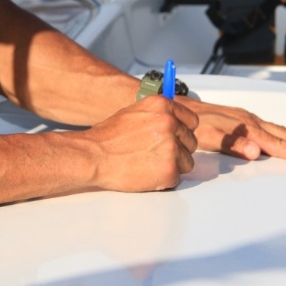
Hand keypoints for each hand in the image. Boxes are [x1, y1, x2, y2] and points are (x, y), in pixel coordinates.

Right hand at [84, 96, 198, 191]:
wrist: (93, 156)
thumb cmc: (109, 138)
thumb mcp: (135, 113)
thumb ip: (158, 116)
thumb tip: (175, 122)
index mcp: (162, 106)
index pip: (192, 120)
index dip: (182, 131)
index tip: (175, 138)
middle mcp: (170, 123)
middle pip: (191, 142)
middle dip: (178, 150)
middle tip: (156, 154)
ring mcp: (171, 146)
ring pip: (187, 162)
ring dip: (172, 166)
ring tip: (149, 164)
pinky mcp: (170, 169)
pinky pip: (177, 178)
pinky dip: (164, 180)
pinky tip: (146, 173)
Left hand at [181, 97, 285, 162]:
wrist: (174, 107)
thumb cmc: (189, 123)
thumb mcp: (206, 136)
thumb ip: (231, 144)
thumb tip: (255, 152)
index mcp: (245, 126)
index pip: (276, 142)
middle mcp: (249, 121)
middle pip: (285, 134)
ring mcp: (247, 120)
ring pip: (279, 131)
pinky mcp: (242, 121)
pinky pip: (271, 130)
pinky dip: (285, 137)